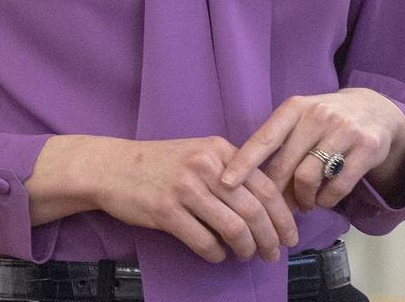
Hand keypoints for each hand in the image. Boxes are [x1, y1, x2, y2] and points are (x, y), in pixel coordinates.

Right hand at [92, 135, 298, 262]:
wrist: (113, 167)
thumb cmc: (160, 163)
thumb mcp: (199, 154)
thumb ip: (229, 171)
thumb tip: (265, 206)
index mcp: (218, 149)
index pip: (264, 185)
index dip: (282, 215)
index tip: (290, 235)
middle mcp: (205, 165)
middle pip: (253, 209)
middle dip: (270, 238)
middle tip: (273, 254)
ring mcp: (185, 188)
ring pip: (233, 228)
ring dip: (246, 249)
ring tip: (247, 256)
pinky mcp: (166, 211)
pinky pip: (204, 242)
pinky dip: (216, 255)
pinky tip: (217, 255)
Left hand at [219, 88, 404, 211]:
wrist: (376, 110)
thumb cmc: (326, 119)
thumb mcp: (301, 119)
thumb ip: (281, 145)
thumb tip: (253, 184)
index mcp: (295, 107)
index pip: (264, 138)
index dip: (244, 162)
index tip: (226, 183)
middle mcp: (317, 115)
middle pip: (285, 165)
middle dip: (276, 193)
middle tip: (276, 208)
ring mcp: (343, 130)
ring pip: (309, 178)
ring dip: (303, 199)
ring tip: (304, 204)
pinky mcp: (366, 147)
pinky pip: (337, 187)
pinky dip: (326, 201)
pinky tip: (323, 200)